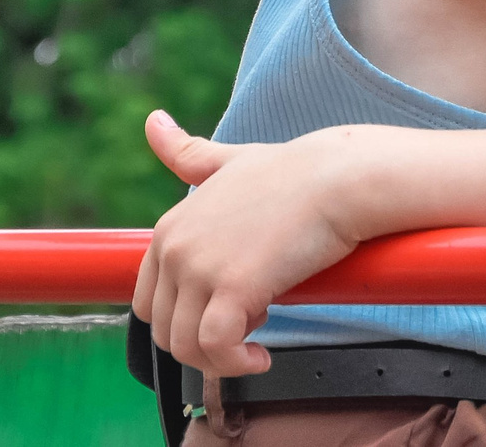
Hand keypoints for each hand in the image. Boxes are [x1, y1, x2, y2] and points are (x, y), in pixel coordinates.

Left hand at [132, 111, 368, 378]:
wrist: (338, 179)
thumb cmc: (294, 172)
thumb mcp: (229, 159)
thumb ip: (188, 154)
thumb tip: (152, 121)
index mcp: (170, 227)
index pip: (147, 300)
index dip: (184, 316)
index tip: (225, 310)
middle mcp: (176, 248)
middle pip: (164, 329)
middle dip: (201, 342)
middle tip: (247, 326)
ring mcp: (200, 268)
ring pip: (186, 347)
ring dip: (220, 359)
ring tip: (256, 342)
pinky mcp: (233, 290)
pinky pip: (216, 349)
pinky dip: (236, 364)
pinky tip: (262, 357)